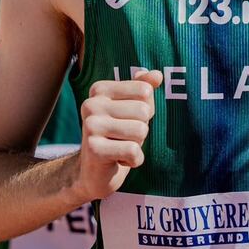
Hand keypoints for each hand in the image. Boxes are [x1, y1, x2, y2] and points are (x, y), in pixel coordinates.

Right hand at [74, 70, 162, 202]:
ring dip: (137, 144)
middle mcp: (91, 104)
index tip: (128, 119)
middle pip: (144, 111)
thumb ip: (144, 88)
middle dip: (141, 128)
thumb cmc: (118, 135)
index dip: (145, 109)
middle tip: (123, 137)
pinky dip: (134, 160)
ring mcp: (90, 126)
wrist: (93, 173)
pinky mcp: (94, 149)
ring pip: (140, 130)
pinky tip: (118, 160)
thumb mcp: (132, 108)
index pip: (144, 90)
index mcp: (100, 89)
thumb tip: (158, 75)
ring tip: (120, 147)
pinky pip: (133, 150)